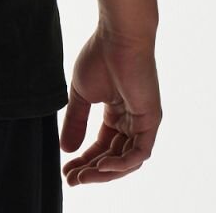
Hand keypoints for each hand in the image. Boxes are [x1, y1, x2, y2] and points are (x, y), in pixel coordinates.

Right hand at [60, 26, 161, 185]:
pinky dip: (121, 163)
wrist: (117, 37)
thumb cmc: (100, 56)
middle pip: (113, 156)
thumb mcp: (81, 95)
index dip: (84, 159)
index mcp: (116, 113)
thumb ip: (75, 122)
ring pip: (126, 160)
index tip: (66, 169)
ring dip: (104, 172)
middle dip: (91, 170)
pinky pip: (138, 153)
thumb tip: (65, 149)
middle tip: (71, 179)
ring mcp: (142, 122)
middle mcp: (131, 121)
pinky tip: (101, 166)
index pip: (102, 145)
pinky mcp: (150, 121)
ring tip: (82, 176)